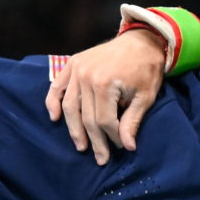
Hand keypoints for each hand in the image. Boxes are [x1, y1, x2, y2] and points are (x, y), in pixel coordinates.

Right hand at [46, 29, 168, 164]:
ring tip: (81, 146)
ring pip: (70, 106)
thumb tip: (127, 147)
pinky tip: (55, 118)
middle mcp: (86, 76)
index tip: (121, 147)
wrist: (141, 41)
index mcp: (105, 83)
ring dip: (74, 129)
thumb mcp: (145, 97)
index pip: (104, 120)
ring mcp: (76, 69)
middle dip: (95, 141)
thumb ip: (132, 121)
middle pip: (86, 117)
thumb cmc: (146, 69)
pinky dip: (53, 102)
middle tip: (101, 158)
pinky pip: (57, 86)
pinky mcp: (72, 63)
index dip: (112, 137)